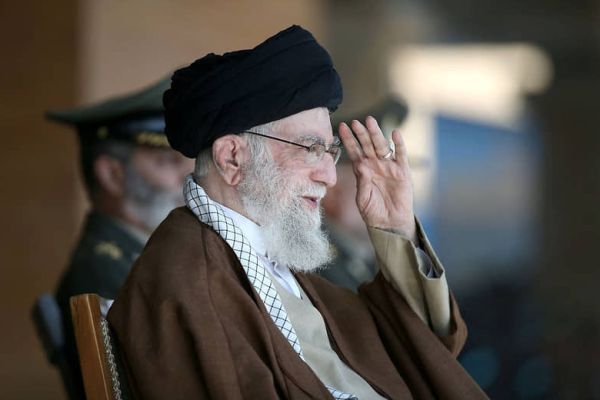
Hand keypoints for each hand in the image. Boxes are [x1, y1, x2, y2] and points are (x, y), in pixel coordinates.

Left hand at [338, 116, 416, 242]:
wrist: (390, 223)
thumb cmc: (373, 212)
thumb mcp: (362, 198)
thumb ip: (361, 182)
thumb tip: (361, 165)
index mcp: (362, 170)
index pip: (354, 151)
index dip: (348, 139)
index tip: (341, 127)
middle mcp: (375, 165)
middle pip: (366, 145)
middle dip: (361, 133)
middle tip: (355, 122)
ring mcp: (388, 166)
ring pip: (381, 146)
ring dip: (376, 133)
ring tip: (370, 121)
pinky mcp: (402, 171)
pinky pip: (401, 154)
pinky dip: (398, 143)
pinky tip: (394, 133)